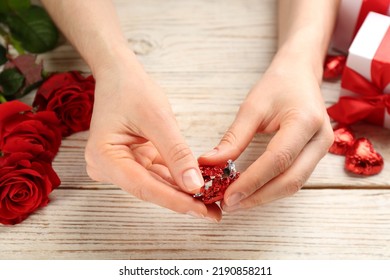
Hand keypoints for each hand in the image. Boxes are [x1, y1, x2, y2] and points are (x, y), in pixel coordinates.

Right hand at [85, 51, 220, 221]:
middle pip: (150, 189)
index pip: (144, 186)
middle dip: (182, 199)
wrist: (120, 76)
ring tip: (211, 201)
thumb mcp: (158, 119)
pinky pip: (157, 173)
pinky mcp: (131, 162)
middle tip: (213, 212)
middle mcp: (108, 167)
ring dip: (183, 191)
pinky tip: (199, 186)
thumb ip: (176, 153)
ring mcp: (119, 166)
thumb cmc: (132, 90)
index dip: (175, 200)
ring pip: (156, 184)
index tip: (201, 210)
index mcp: (104, 156)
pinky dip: (178, 178)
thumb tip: (195, 185)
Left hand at [198, 58, 333, 211]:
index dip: (252, 181)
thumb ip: (234, 138)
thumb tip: (210, 163)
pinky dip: (272, 188)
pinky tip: (252, 191)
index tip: (227, 195)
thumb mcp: (252, 107)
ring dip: (264, 196)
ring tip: (237, 201)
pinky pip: (295, 178)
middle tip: (229, 204)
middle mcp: (320, 139)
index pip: (277, 160)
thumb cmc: (277, 85)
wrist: (300, 74)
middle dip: (258, 196)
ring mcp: (322, 149)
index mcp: (305, 121)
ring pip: (294, 184)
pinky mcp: (316, 155)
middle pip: (291, 180)